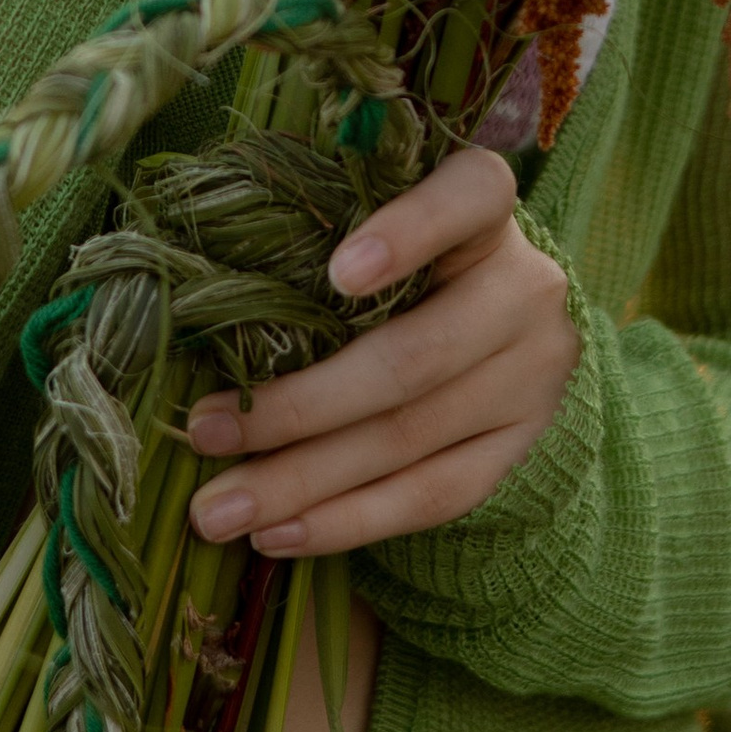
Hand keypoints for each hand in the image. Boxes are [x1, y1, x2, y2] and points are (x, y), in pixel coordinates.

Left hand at [181, 148, 580, 558]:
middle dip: (298, 406)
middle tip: (203, 432)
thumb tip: (199, 293)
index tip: (338, 273)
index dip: (410, 231)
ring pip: (410, 439)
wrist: (502, 328)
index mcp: (485, 213)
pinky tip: (281, 534)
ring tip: (218, 509)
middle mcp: (524, 291)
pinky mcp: (520, 448)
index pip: (470, 197)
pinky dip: (349, 521)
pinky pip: (433, 497)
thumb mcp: (375, 227)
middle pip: (413, 358)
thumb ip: (319, 239)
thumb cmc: (400, 262)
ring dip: (302, 481)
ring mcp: (532, 377)